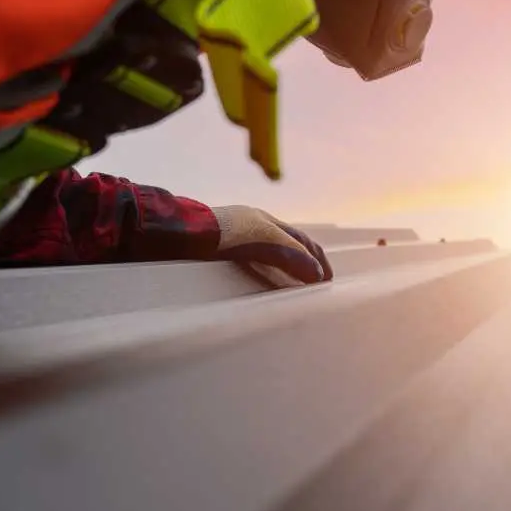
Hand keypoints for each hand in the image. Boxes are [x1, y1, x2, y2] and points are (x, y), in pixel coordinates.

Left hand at [212, 205, 332, 285]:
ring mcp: (234, 243)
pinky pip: (250, 269)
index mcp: (265, 220)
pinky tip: (263, 289)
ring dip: (285, 273)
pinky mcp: (219, 258)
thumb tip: (317, 273)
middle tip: (317, 285)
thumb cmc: (224, 232)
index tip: (328, 279)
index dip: (317, 258)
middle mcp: (251, 229)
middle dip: (305, 264)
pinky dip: (265, 278)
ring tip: (295, 290)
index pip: (300, 240)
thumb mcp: (265, 239)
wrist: (182, 237)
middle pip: (286, 247)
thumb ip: (292, 255)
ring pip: (268, 259)